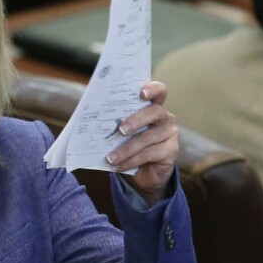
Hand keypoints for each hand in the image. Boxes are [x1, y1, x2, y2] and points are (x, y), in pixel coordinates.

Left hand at [105, 81, 178, 203]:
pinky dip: (130, 161)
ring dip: (125, 149)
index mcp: (153, 107)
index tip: (141, 93)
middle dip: (135, 120)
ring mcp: (171, 133)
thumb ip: (115, 123)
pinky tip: (118, 166)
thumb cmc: (130, 147)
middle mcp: (165, 118)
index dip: (153, 89)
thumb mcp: (122, 133)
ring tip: (110, 158)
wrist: (145, 173)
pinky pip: (149, 154)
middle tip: (120, 130)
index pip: (159, 91)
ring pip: (147, 138)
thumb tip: (90, 121)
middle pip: (154, 112)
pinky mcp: (172, 151)